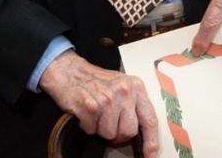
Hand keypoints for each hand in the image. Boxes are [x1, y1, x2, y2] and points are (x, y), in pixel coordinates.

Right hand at [39, 50, 158, 156]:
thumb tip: (143, 132)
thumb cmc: (98, 81)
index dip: (151, 141)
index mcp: (136, 87)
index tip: (151, 155)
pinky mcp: (89, 106)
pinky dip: (88, 126)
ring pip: (109, 133)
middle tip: (109, 124)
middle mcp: (124, 92)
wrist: (70, 71)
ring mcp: (106, 99)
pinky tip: (86, 113)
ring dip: (100, 129)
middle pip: (128, 131)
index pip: (149, 119)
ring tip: (97, 114)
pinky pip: (92, 130)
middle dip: (118, 134)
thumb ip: (134, 105)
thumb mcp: (122, 86)